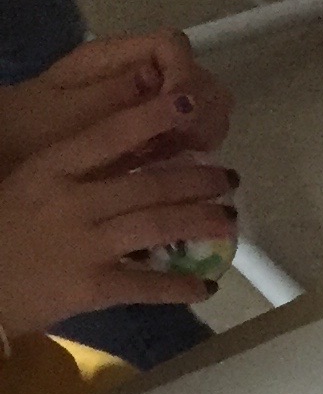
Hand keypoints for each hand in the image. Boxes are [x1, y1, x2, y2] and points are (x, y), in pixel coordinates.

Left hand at [0, 31, 230, 178]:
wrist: (11, 154)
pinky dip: (199, 144)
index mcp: (114, 57)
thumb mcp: (67, 112)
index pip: (172, 46)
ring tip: (191, 156)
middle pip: (198, 74)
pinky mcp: (156, 130)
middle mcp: (140, 72)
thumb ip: (118, 98)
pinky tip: (186, 163)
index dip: (185, 75)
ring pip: (205, 103)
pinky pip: (194, 131)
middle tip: (194, 143)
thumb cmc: (32, 131)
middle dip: (204, 107)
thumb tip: (169, 89)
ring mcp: (152, 102)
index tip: (181, 112)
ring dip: (208, 127)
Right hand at [0, 80, 237, 338]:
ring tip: (230, 220)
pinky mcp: (92, 287)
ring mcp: (84, 244)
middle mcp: (71, 201)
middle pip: (148, 185)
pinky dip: (181, 286)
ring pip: (157, 227)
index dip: (152, 118)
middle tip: (228, 178)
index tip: (188, 106)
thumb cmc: (1, 229)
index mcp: (51, 169)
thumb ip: (70, 171)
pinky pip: (147, 284)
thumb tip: (124, 157)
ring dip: (201, 221)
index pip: (108, 135)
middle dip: (197, 180)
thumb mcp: (28, 185)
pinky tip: (208, 285)